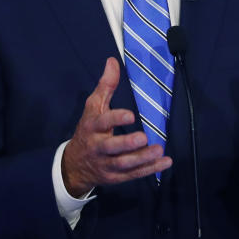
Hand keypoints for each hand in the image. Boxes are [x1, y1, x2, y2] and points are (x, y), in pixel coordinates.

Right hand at [61, 57, 171, 196]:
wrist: (74, 165)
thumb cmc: (88, 130)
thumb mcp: (93, 107)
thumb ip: (105, 85)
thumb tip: (112, 61)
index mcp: (93, 127)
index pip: (102, 122)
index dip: (115, 119)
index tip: (130, 115)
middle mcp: (98, 147)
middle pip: (111, 147)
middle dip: (126, 144)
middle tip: (143, 138)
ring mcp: (106, 164)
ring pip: (123, 164)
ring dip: (142, 158)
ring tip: (159, 150)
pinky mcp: (115, 177)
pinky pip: (133, 174)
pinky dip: (150, 169)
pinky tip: (165, 162)